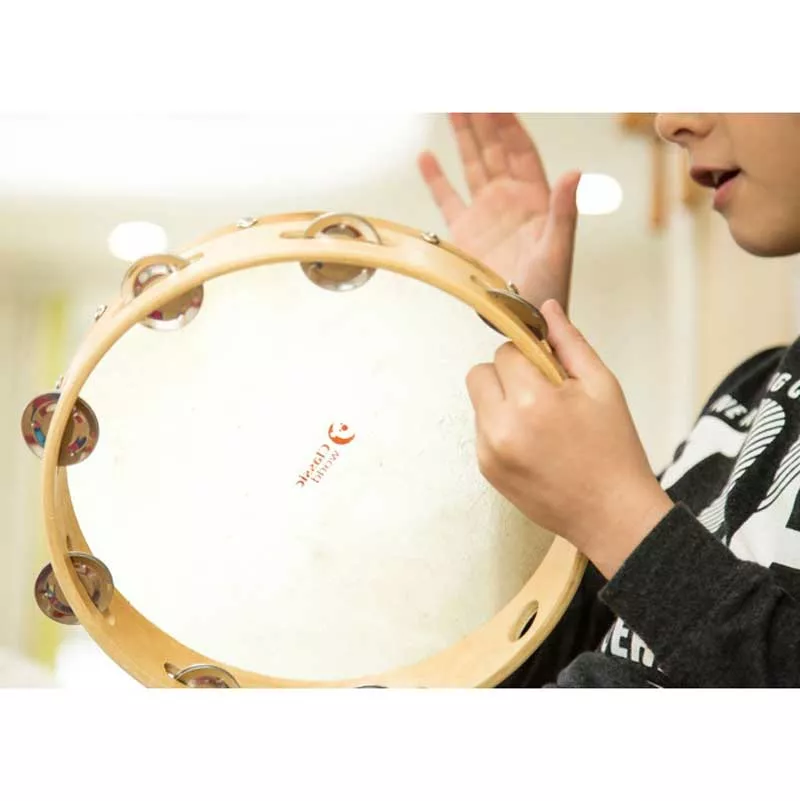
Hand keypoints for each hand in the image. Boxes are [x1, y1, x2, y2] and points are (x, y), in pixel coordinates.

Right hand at [418, 113, 581, 310]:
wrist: (521, 320)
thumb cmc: (547, 288)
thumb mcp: (558, 249)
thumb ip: (564, 211)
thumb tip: (574, 173)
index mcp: (535, 199)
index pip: (519, 150)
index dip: (508, 124)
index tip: (495, 100)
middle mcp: (509, 200)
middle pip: (493, 150)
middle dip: (482, 120)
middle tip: (468, 92)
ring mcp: (486, 214)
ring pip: (471, 166)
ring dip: (462, 138)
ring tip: (451, 108)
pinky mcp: (465, 233)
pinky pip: (448, 200)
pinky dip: (436, 180)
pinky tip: (426, 158)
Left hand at [465, 299, 673, 578]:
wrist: (612, 514)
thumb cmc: (614, 448)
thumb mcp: (603, 386)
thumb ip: (570, 343)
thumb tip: (546, 308)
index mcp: (532, 401)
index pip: (506, 351)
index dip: (528, 353)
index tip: (547, 366)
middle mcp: (501, 427)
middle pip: (480, 373)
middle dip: (507, 374)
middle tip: (542, 392)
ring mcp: (489, 452)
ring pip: (478, 401)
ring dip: (502, 400)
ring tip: (540, 422)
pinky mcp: (485, 470)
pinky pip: (481, 429)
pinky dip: (500, 427)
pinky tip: (533, 443)